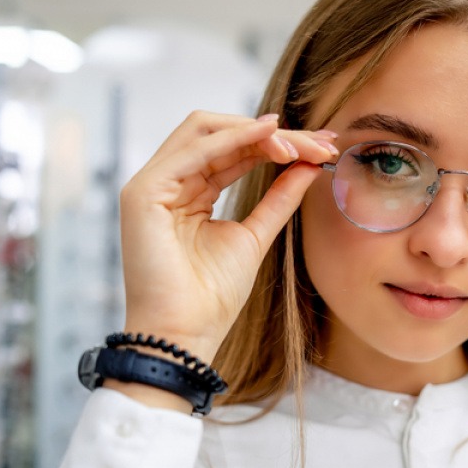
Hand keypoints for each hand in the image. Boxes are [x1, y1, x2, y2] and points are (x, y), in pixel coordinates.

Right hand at [117, 111, 337, 363]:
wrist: (185, 336)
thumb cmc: (212, 298)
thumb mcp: (255, 236)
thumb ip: (278, 198)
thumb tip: (309, 164)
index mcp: (187, 192)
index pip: (232, 150)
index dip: (277, 142)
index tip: (323, 146)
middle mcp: (166, 182)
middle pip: (221, 133)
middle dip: (273, 133)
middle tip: (321, 142)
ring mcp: (151, 184)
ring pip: (207, 131)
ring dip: (259, 132)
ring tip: (301, 145)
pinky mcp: (144, 192)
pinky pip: (194, 151)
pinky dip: (234, 138)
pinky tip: (271, 136)